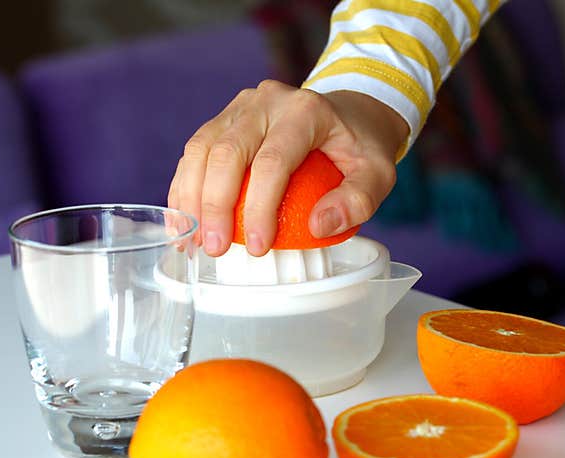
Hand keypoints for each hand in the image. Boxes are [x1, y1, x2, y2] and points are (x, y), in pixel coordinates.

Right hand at [168, 81, 408, 256]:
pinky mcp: (226, 117)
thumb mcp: (379, 174)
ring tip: (193, 240)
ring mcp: (242, 106)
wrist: (352, 112)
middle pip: (227, 151)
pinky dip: (186, 186)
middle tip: (215, 249)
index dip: (259, 206)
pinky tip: (185, 220)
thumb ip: (357, 201)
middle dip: (215, 205)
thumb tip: (317, 226)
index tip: (257, 247)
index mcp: (305, 111)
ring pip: (201, 148)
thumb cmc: (362, 147)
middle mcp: (267, 101)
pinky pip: (196, 151)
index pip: (273, 160)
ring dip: (192, 197)